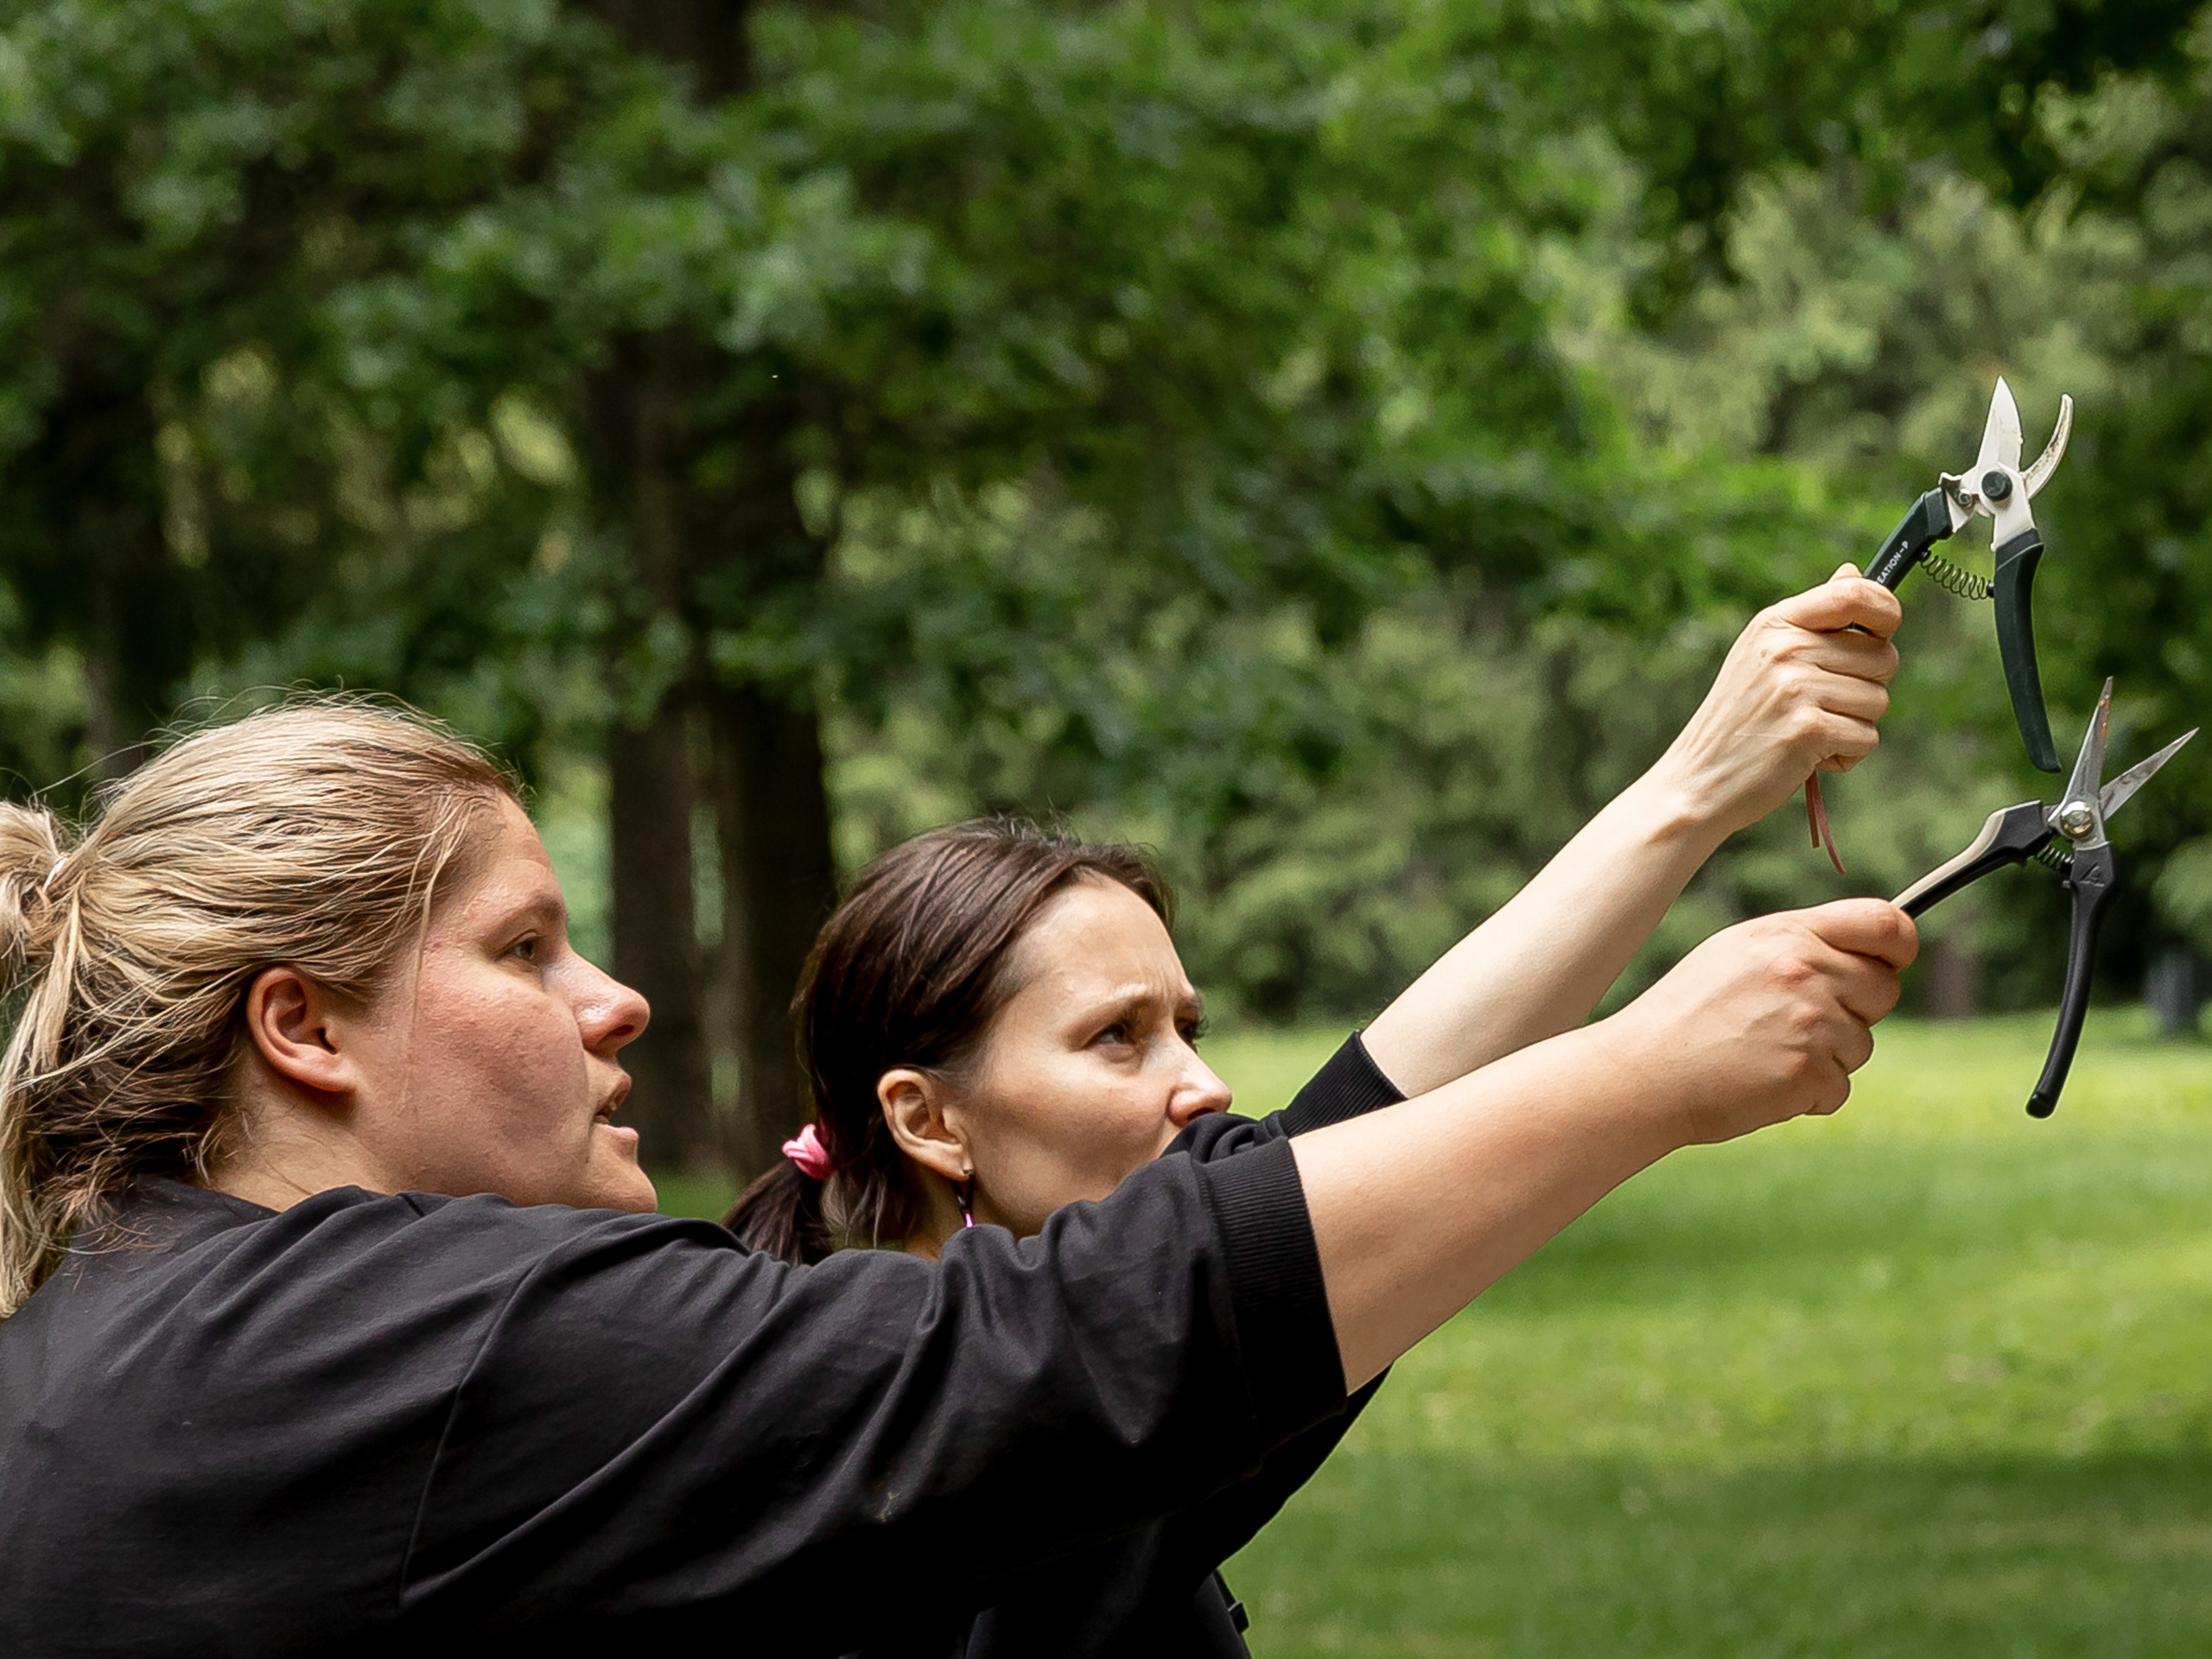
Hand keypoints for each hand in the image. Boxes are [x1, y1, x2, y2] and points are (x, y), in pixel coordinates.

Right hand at [1599, 899, 1917, 1145]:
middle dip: (1856, 1009)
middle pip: (1884, 988)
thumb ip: (1802, 944)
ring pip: (1862, 1043)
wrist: (1644, 1070)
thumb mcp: (1737, 952)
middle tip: (1798, 1022)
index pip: (1885, 923)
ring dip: (1826, 1056)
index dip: (1899, 944)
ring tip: (1764, 1052)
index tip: (1892, 961)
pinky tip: (1762, 1081)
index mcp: (1789, 934)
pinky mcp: (1809, 1074)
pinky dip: (1808, 1093)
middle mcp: (1806, 972)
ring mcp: (1811, 1024)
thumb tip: (1866, 953)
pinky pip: (1839, 1087)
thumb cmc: (1687, 1011)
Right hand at [1652, 566, 1901, 838]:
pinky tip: (1810, 756)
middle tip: (1822, 705)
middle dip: (1866, 687)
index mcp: (1776, 624)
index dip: (1886, 611)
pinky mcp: (1807, 729)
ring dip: (1855, 725)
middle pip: (1883, 656)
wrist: (1697, 779)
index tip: (1880, 634)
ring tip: (1810, 732)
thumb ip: (1813, 618)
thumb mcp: (1763, 655)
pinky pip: (1867, 737)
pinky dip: (1847, 755)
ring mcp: (1795, 688)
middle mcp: (1785, 649)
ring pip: (1879, 700)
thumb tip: (1852, 573)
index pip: (1855, 594)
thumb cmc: (1738, 720)